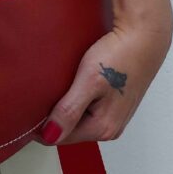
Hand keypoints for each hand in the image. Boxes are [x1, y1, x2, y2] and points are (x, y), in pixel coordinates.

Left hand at [33, 17, 172, 145]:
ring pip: (76, 119)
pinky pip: (86, 109)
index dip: (40, 124)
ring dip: (64, 107)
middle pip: (67, 130)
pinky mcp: (114, 105)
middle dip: (53, 116)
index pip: (57, 137)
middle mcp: (110, 129)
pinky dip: (76, 99)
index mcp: (102, 128)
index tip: (29, 106)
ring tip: (59, 87)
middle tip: (43, 92)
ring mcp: (114, 118)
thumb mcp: (88, 82)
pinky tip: (73, 84)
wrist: (143, 35)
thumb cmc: (118, 56)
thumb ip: (69, 111)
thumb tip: (49, 135)